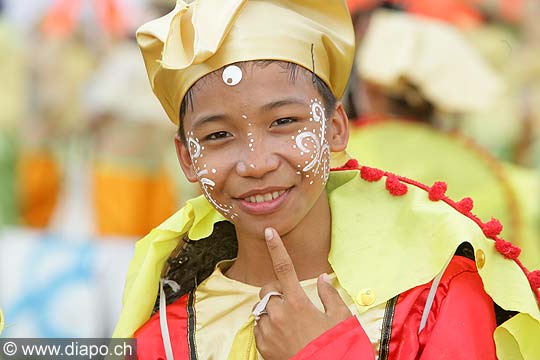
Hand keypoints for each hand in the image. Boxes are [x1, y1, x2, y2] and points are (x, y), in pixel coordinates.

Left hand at [253, 227, 352, 359]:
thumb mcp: (340, 319)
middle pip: (267, 289)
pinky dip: (267, 327)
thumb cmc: (333, 346)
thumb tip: (322, 278)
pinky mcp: (262, 344)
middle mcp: (279, 313)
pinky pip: (259, 327)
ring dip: (271, 310)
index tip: (268, 232)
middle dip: (275, 291)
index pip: (284, 267)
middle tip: (290, 302)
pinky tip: (283, 336)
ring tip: (289, 323)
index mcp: (298, 302)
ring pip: (262, 309)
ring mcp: (269, 330)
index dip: (276, 247)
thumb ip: (329, 295)